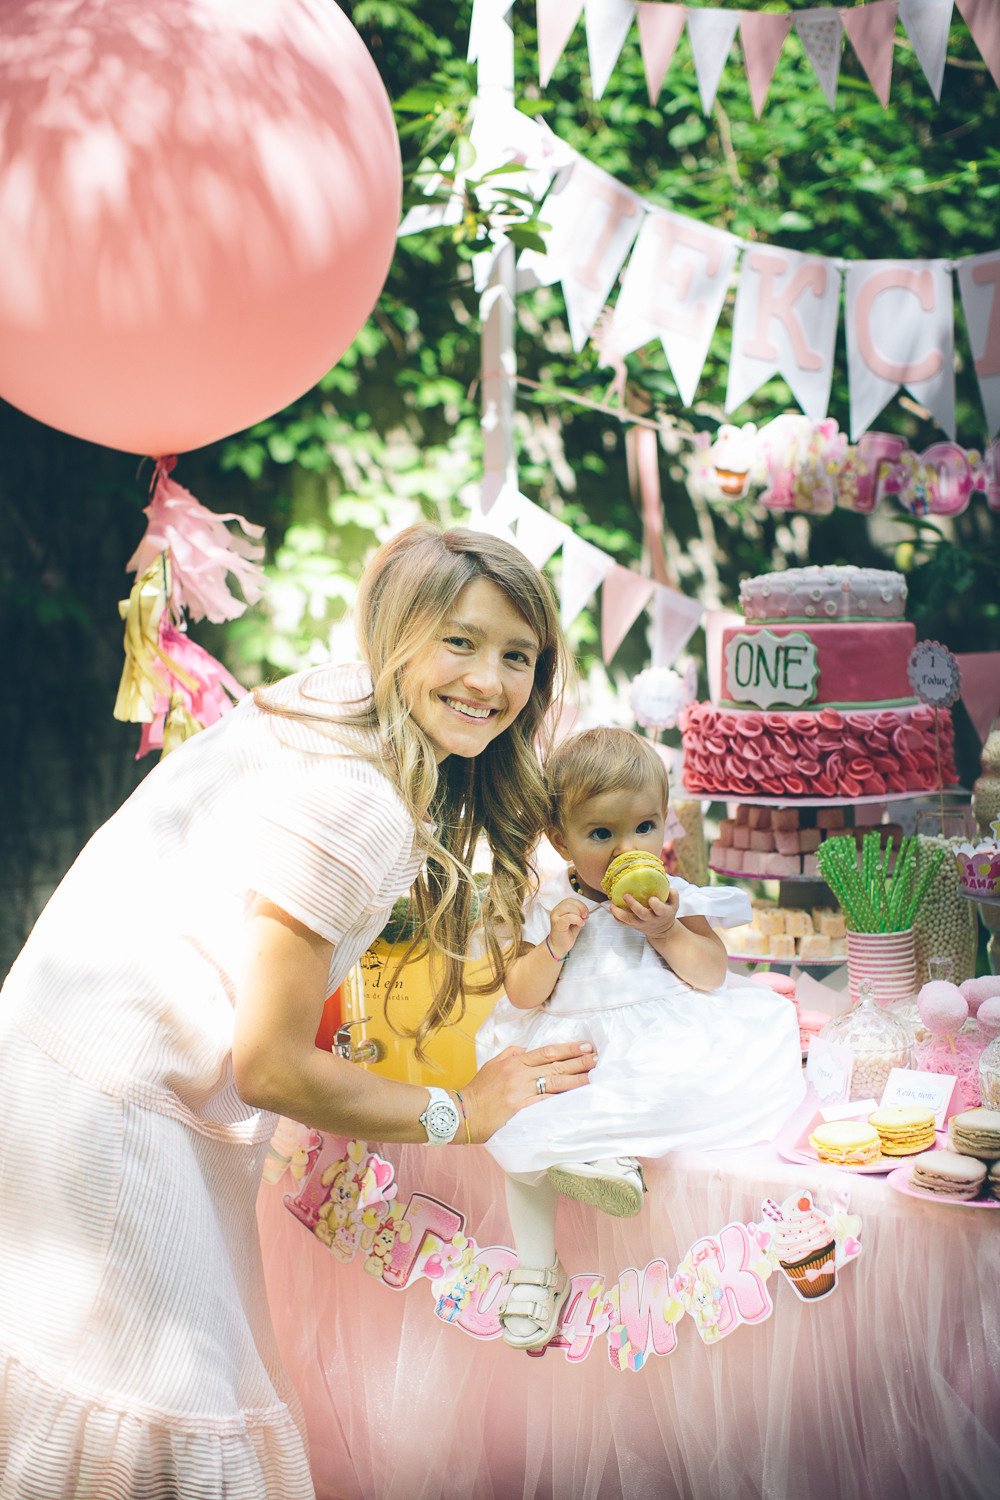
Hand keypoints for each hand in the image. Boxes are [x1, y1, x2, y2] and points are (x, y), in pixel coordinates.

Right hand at [460, 1040, 596, 1142]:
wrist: (462, 1112)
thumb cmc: (478, 1091)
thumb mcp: (492, 1065)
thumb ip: (511, 1054)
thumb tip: (527, 1049)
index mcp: (514, 1061)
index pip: (547, 1052)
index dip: (568, 1049)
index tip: (585, 1046)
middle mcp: (519, 1073)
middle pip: (555, 1066)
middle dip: (579, 1061)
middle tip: (597, 1058)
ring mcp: (520, 1091)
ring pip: (555, 1082)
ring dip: (577, 1079)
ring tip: (593, 1076)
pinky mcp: (520, 1108)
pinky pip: (546, 1102)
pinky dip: (562, 1099)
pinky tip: (576, 1097)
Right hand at [547, 897, 588, 959]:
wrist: (558, 946)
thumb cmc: (566, 934)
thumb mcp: (574, 921)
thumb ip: (578, 914)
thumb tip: (585, 910)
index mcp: (559, 908)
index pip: (570, 900)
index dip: (580, 904)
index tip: (586, 913)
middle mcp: (555, 911)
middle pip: (569, 902)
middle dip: (581, 908)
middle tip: (585, 916)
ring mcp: (555, 917)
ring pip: (568, 907)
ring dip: (579, 913)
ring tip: (582, 920)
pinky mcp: (557, 924)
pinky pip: (568, 917)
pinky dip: (577, 919)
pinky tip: (580, 924)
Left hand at [609, 884, 678, 938]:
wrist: (662, 930)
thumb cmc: (666, 912)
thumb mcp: (674, 904)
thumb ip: (673, 894)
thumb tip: (668, 886)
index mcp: (662, 913)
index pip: (659, 909)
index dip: (656, 904)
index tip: (652, 898)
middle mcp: (651, 919)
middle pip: (641, 914)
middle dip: (633, 905)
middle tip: (626, 895)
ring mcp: (641, 924)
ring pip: (629, 920)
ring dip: (619, 913)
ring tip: (612, 905)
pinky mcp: (634, 925)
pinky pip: (623, 923)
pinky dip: (616, 917)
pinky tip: (612, 908)